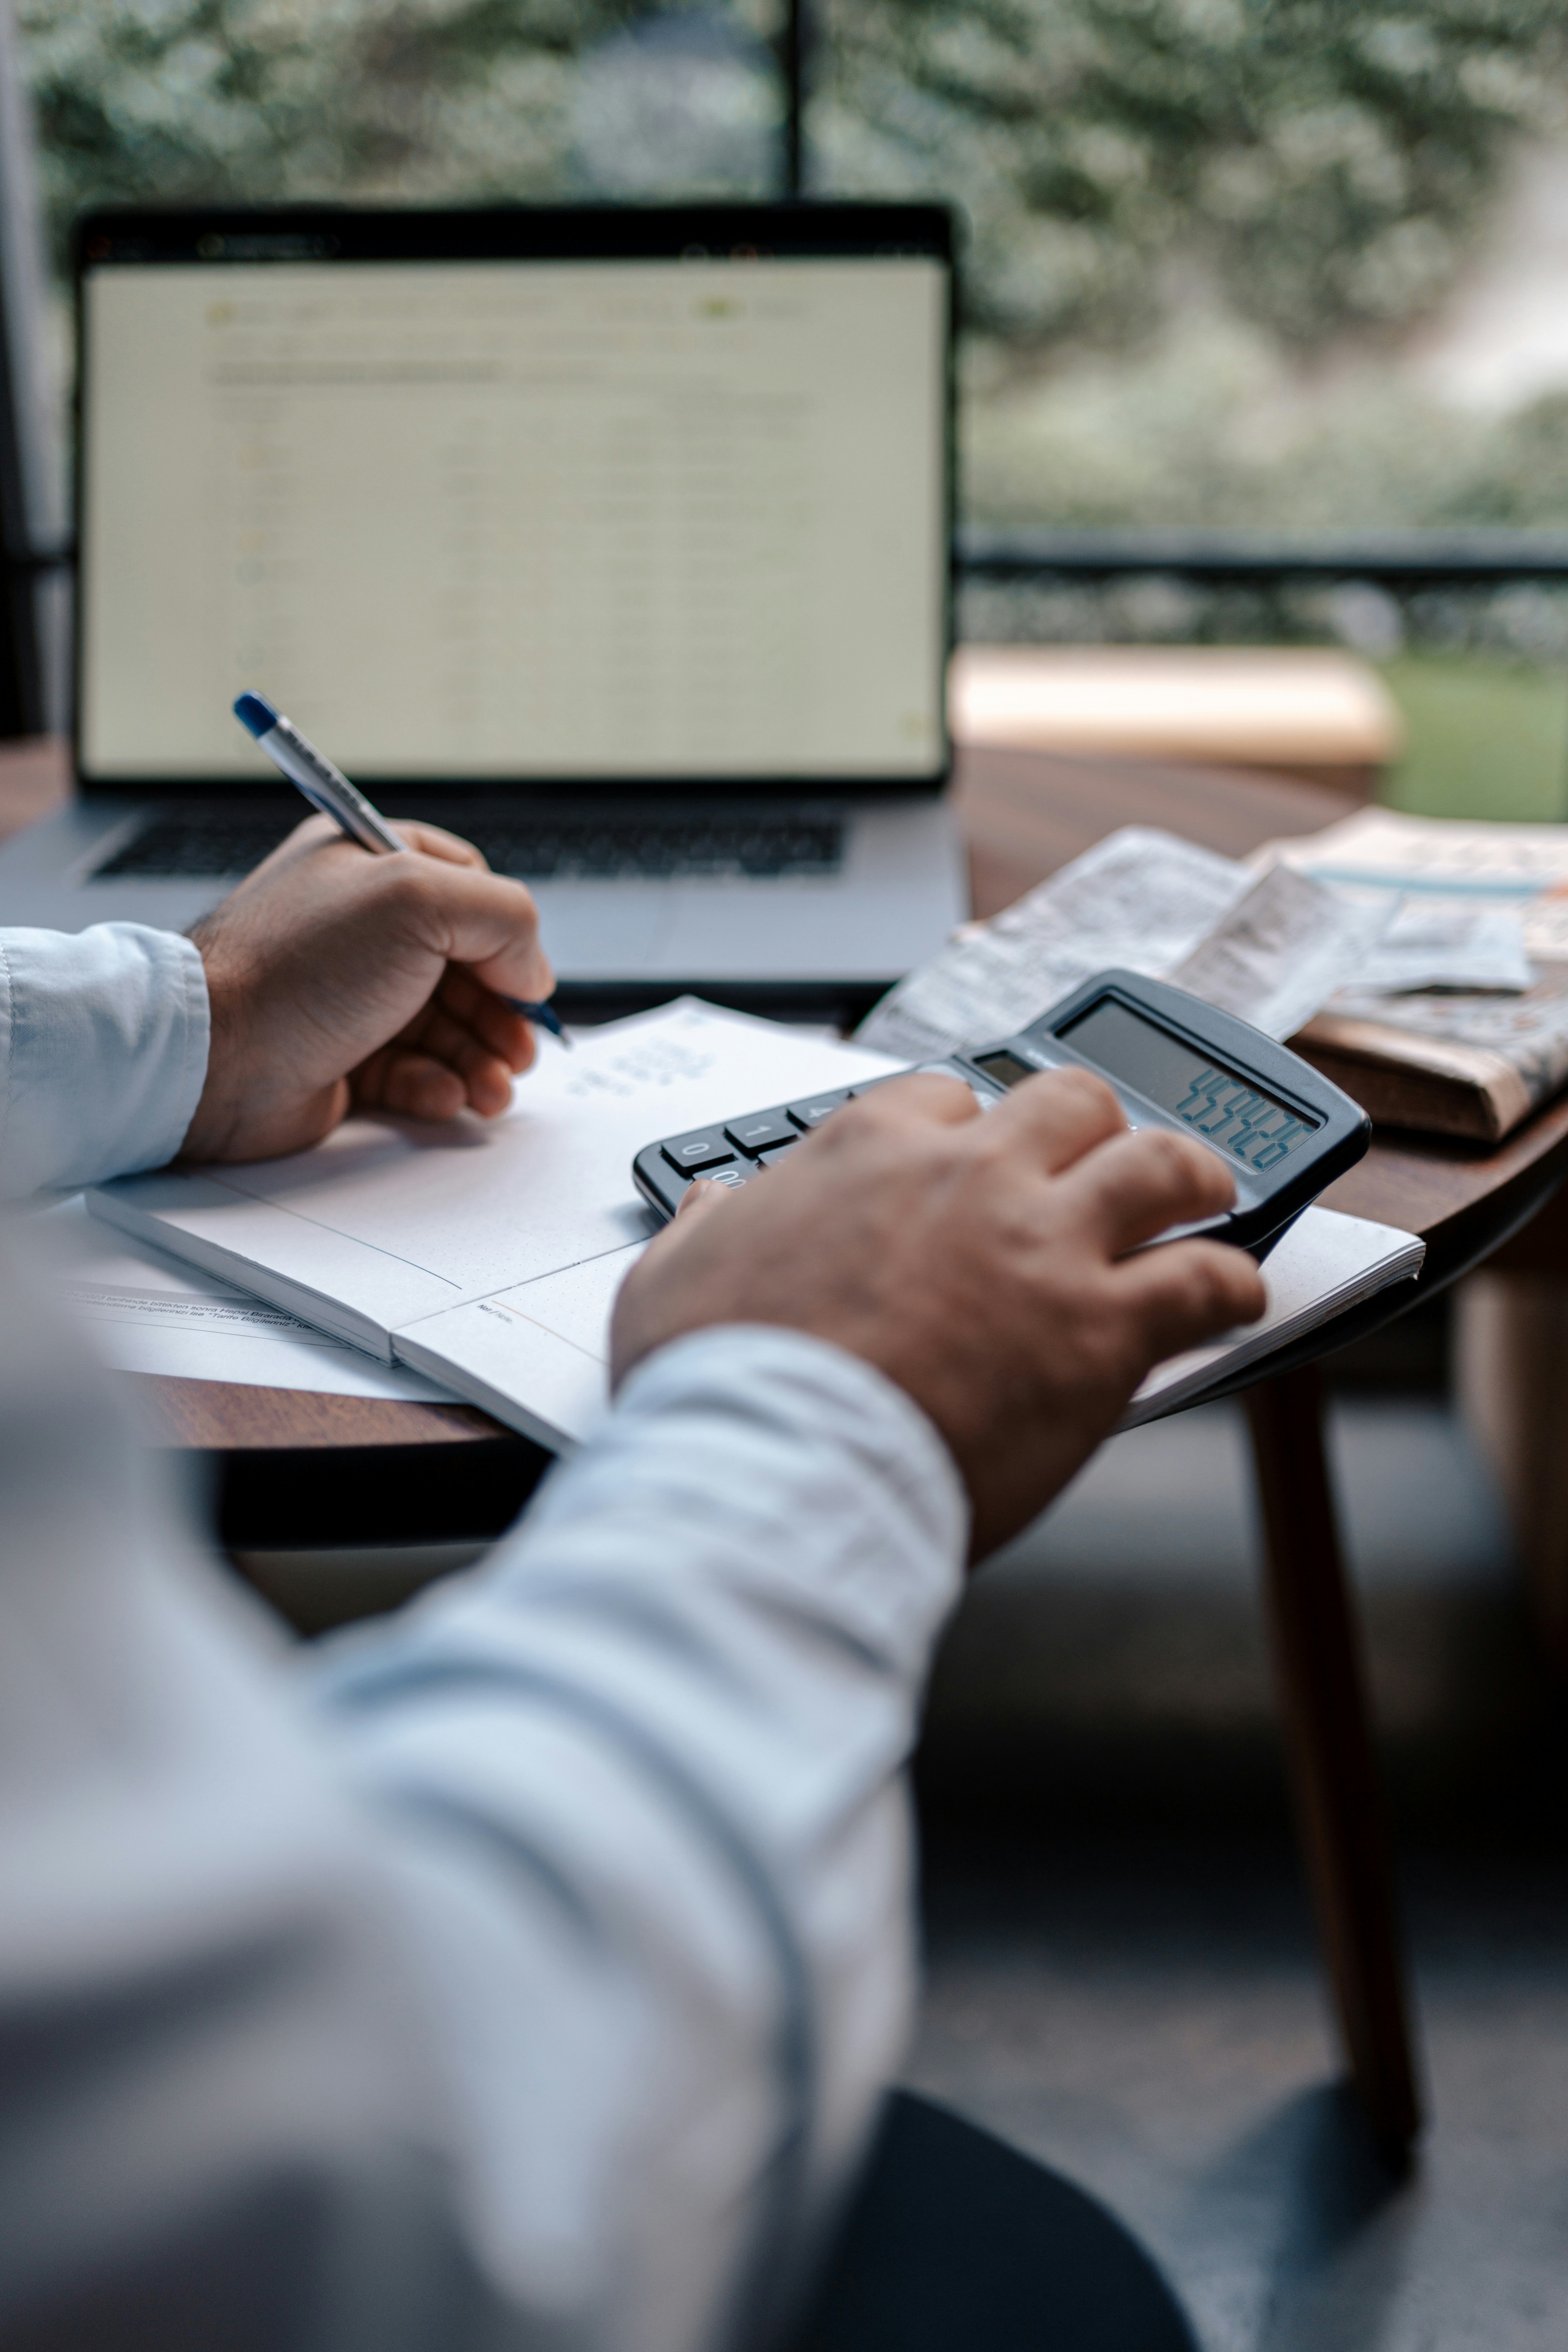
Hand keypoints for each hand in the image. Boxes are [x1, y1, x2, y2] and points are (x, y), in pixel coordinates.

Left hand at [181, 815, 553, 1163]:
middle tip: (521, 1051)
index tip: (521, 980)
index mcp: (369, 866)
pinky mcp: (341, 1060)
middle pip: (466, 969)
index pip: (467, 889)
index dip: (504, 938)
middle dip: (502, 1015)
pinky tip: (447, 1098)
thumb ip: (504, 917)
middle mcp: (359, 928)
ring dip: (482, 1060)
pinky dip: (439, 1088)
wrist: (214, 1056)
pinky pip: (411, 1074)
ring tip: (494, 1090)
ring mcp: (350, 996)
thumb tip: (532, 971)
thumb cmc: (298, 965)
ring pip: (446, 1028)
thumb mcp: (419, 899)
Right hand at [611, 1069, 1266, 1561]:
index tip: (977, 1161)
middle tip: (1104, 1167)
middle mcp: (968, 1176)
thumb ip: (702, 1230)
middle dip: (1094, 1129)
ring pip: (1162, 1164)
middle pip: (1069, 1103)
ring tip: (1204, 1202)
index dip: (971, 1128)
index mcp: (867, 1152)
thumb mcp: (671, 1281)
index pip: (945, 1096)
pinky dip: (1233, 1285)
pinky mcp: (1101, 1329)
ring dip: (1191, 1179)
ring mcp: (1044, 1245)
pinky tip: (1232, 1302)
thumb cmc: (718, 1388)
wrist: (773, 1473)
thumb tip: (711, 1207)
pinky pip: (1207, 1279)